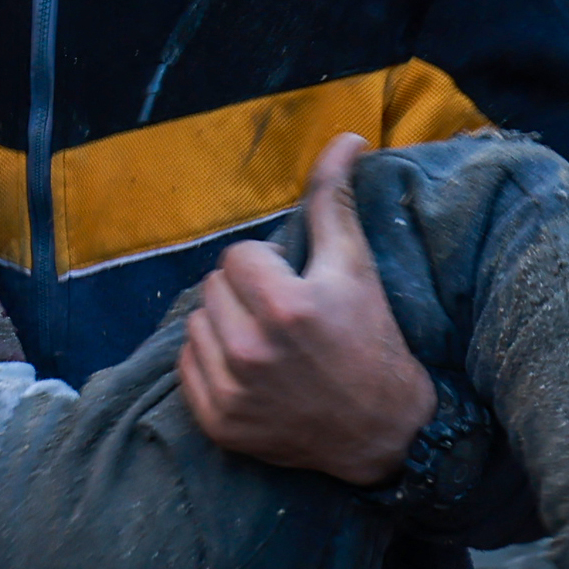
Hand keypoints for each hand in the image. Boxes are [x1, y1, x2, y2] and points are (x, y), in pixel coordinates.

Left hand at [178, 135, 436, 484]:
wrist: (382, 430)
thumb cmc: (372, 340)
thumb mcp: (356, 267)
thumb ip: (336, 200)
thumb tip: (345, 138)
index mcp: (286, 307)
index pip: (239, 256)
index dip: (269, 266)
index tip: (297, 287)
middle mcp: (252, 352)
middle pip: (215, 287)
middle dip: (245, 292)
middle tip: (284, 315)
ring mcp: (233, 392)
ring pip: (197, 323)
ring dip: (225, 324)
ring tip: (266, 340)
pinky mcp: (220, 423)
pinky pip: (187, 366)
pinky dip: (211, 362)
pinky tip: (250, 369)